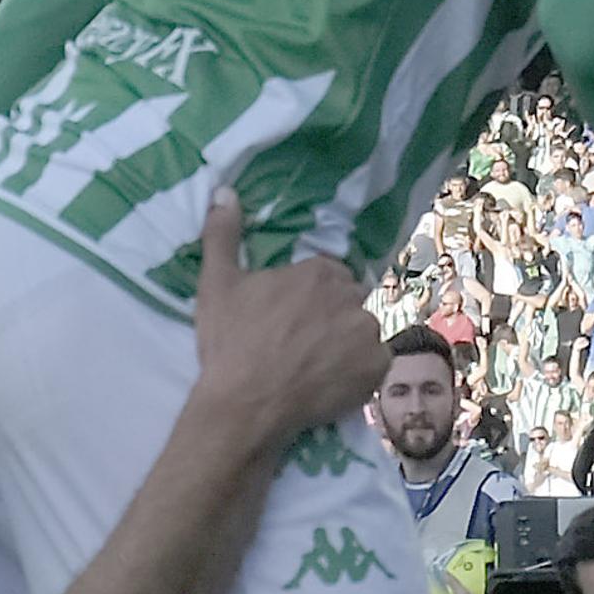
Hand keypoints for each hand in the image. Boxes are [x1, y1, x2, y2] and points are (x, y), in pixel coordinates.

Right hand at [185, 189, 389, 457]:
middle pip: (349, 301)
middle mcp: (351, 296)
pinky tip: (333, 380)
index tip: (292, 317)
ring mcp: (368, 333)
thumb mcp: (217, 283)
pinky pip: (376, 362)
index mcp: (319, 272)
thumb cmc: (230, 342)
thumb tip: (224, 190)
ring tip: (318, 364)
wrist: (244, 403)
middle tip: (302, 341)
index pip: (329, 276)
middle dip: (332, 315)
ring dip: (348, 342)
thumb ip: (223, 234)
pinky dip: (360, 370)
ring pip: (363, 331)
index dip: (311, 297)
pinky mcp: (377, 368)